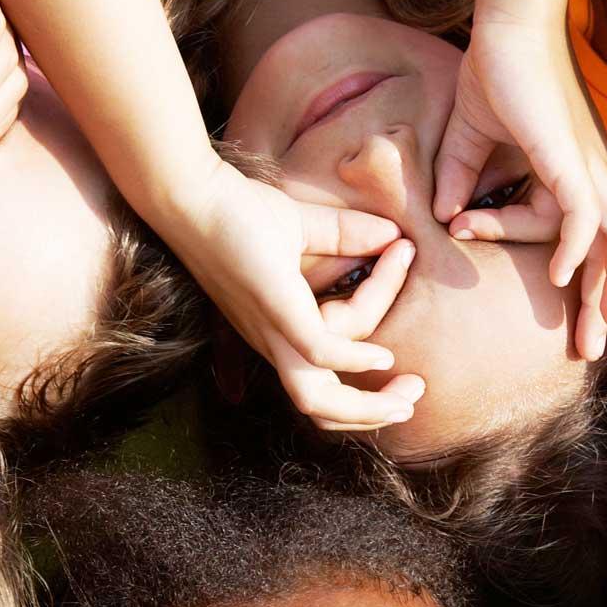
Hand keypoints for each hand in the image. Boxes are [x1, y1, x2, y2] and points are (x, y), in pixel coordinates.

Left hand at [173, 159, 425, 430]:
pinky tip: (382, 356)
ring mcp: (272, 330)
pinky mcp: (275, 308)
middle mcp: (274, 342)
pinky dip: (353, 361)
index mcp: (280, 330)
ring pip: (317, 399)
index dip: (380, 315)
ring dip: (366, 406)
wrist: (194, 193)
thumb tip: (394, 233)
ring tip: (406, 391)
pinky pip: (318, 352)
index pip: (338, 350)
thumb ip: (347, 233)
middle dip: (371, 413)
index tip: (403, 259)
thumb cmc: (238, 209)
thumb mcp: (304, 225)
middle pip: (321, 407)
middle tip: (412, 395)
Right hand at [432, 17, 606, 359]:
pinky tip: (558, 275)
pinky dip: (577, 247)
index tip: (481, 251)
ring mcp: (585, 166)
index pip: (564, 233)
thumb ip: (459, 176)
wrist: (505, 29)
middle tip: (592, 346)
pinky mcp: (569, 157)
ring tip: (598, 325)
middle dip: (605, 300)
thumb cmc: (495, 73)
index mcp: (573, 172)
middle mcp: (590, 175)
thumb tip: (444, 215)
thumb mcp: (471, 138)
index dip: (532, 255)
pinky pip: (582, 213)